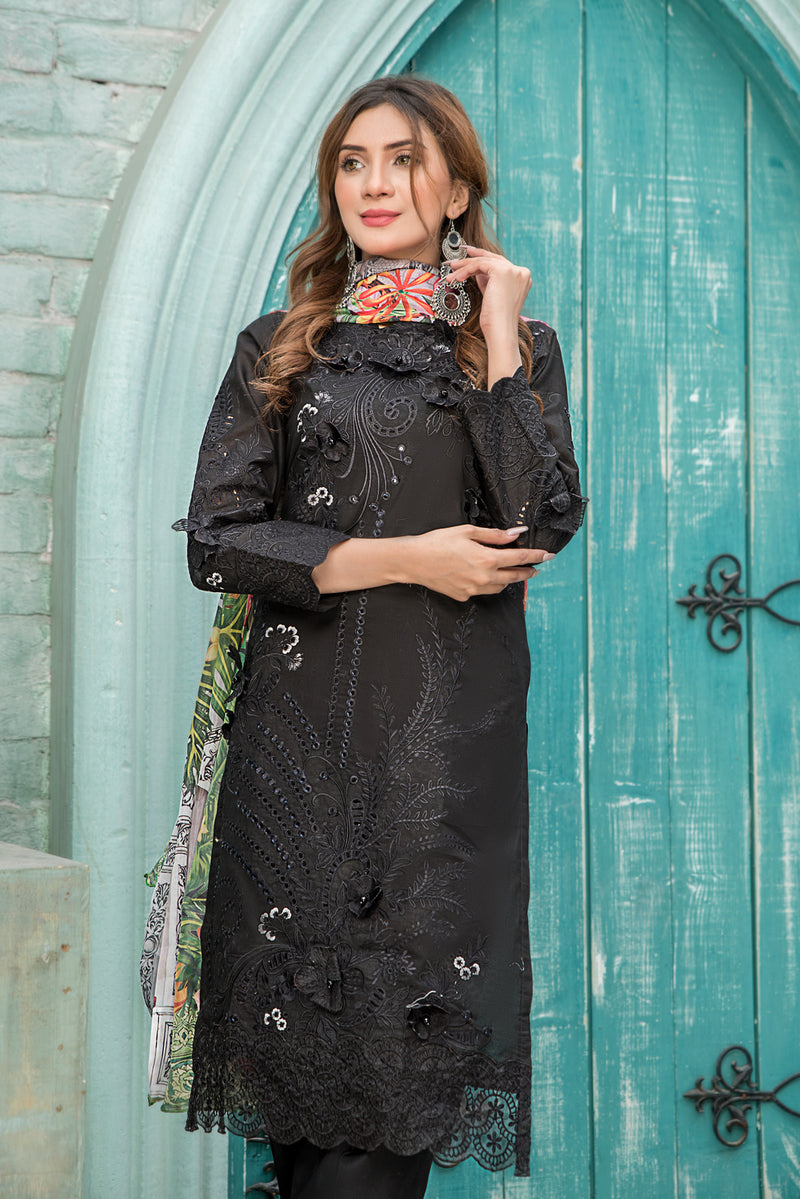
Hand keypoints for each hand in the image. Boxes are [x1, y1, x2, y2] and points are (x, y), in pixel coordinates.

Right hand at [401, 524, 554, 601]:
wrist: (413, 561)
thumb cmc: (438, 542)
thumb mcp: (468, 532)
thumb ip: (495, 535)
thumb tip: (516, 534)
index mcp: (487, 559)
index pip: (520, 558)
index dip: (537, 556)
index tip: (549, 555)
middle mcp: (483, 578)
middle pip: (514, 576)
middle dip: (528, 571)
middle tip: (537, 567)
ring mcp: (473, 590)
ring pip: (500, 587)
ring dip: (510, 579)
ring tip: (514, 572)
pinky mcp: (463, 596)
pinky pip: (484, 591)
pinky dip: (491, 585)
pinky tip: (488, 577)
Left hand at [445, 246, 530, 346]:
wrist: (500, 330)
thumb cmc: (496, 320)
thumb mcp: (493, 294)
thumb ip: (488, 281)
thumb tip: (476, 270)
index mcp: (522, 278)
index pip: (500, 264)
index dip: (484, 259)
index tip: (469, 257)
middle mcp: (521, 272)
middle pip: (493, 259)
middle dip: (473, 258)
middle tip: (457, 260)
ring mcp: (514, 271)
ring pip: (484, 261)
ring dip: (465, 267)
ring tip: (451, 274)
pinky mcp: (503, 271)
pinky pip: (480, 265)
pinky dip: (466, 270)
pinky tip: (457, 278)